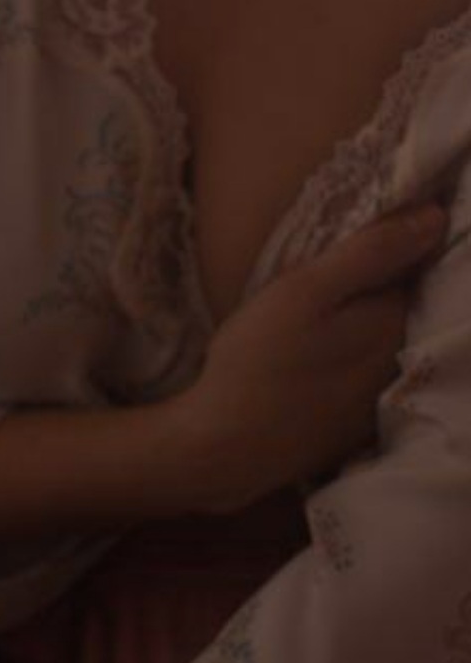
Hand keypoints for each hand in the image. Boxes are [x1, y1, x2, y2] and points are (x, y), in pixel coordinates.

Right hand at [177, 203, 449, 512]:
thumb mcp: (306, 288)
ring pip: (385, 346)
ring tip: (325, 321)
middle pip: (403, 310)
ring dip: (366, 329)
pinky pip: (367, 380)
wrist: (225, 447)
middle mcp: (401, 364)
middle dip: (382, 289)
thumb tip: (436, 215)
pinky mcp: (355, 428)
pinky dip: (352, 365)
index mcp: (394, 323)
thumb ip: (372, 251)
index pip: (413, 270)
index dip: (391, 248)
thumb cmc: (260, 358)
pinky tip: (319, 365)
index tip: (358, 243)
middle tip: (332, 279)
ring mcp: (379, 401)